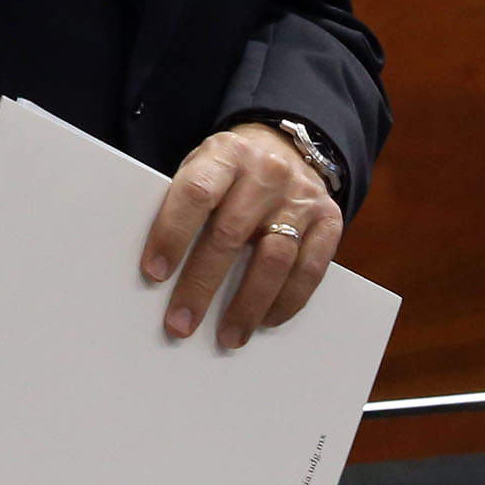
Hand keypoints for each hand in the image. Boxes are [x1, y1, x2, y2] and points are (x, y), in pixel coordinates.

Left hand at [139, 123, 338, 349]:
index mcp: (226, 154)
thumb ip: (185, 204)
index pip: (197, 192)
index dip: (173, 233)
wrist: (286, 148)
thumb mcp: (202, 167)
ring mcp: (301, 196)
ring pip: (275, 258)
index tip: (155, 273)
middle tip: (181, 322)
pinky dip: (287, 301)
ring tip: (229, 336)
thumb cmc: (230, 172)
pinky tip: (266, 320)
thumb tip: (157, 268)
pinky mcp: (329, 219)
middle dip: (202, 284)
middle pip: (231, 233)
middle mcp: (267, 172)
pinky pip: (310, 269)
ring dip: (248, 304)